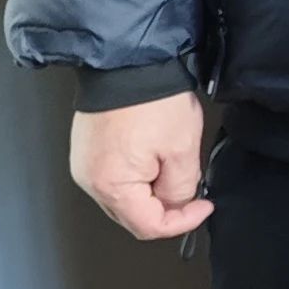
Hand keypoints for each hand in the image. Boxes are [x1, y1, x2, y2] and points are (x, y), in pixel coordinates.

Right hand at [70, 90, 211, 241]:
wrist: (126, 61)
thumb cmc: (151, 99)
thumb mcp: (182, 149)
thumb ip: (181, 187)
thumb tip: (177, 203)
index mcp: (111, 186)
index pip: (149, 227)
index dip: (182, 221)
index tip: (203, 205)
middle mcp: (90, 181)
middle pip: (134, 216)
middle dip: (166, 206)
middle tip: (190, 185)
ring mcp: (85, 166)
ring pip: (125, 197)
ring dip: (151, 190)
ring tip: (170, 160)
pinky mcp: (87, 151)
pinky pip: (115, 177)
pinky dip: (137, 175)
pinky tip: (152, 153)